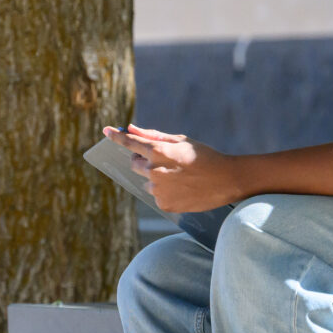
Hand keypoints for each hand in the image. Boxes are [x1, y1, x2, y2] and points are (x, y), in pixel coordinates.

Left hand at [104, 123, 244, 212]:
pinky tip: (183, 189)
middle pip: (135, 164)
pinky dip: (166, 192)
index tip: (106, 131)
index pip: (130, 142)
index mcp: (159, 151)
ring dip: (157, 178)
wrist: (227, 180)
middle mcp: (154, 171)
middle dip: (144, 160)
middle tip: (164, 160)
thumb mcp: (181, 141)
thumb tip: (131, 128)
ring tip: (181, 177)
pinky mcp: (164, 204)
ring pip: (147, 182)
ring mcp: (158, 190)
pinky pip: (157, 196)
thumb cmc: (205, 156)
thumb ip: (153, 136)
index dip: (116, 136)